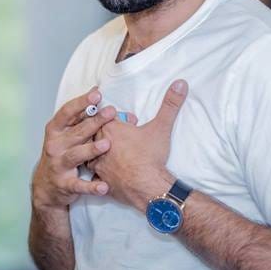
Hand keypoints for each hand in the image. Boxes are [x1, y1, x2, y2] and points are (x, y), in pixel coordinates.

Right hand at [32, 88, 116, 208]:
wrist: (46, 186)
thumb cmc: (61, 152)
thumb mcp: (66, 133)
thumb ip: (81, 115)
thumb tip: (96, 91)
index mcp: (55, 130)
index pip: (67, 113)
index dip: (81, 103)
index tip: (97, 95)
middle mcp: (54, 146)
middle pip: (76, 132)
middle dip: (94, 122)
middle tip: (111, 112)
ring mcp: (58, 165)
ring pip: (75, 156)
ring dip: (91, 150)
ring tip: (106, 144)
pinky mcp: (64, 184)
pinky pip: (78, 185)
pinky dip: (91, 187)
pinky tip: (104, 186)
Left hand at [89, 79, 187, 210]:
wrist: (147, 187)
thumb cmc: (151, 156)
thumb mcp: (161, 126)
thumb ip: (170, 103)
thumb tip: (180, 83)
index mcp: (111, 128)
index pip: (105, 115)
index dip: (117, 117)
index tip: (130, 122)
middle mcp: (100, 144)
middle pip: (96, 132)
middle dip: (107, 132)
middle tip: (123, 137)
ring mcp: (98, 163)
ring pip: (90, 152)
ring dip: (100, 151)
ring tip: (114, 153)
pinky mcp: (100, 180)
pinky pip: (93, 174)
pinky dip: (98, 173)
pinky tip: (106, 173)